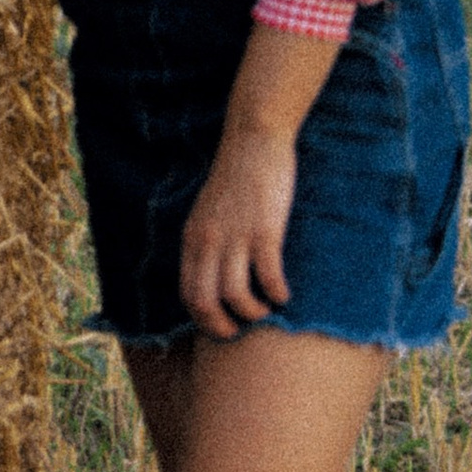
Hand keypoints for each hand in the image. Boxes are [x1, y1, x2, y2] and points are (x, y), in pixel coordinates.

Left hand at [177, 128, 296, 337]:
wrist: (253, 140)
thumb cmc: (236, 178)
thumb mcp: (209, 212)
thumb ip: (207, 242)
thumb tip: (214, 276)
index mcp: (193, 238)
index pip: (187, 293)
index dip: (203, 319)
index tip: (223, 326)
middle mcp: (208, 241)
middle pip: (204, 302)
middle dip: (222, 326)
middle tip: (242, 330)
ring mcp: (235, 236)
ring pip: (235, 295)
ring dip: (252, 312)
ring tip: (267, 310)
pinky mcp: (264, 230)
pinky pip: (267, 276)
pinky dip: (276, 293)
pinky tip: (284, 294)